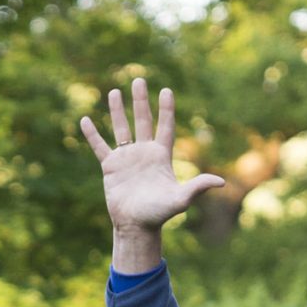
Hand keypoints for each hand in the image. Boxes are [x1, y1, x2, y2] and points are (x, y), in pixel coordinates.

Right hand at [80, 78, 225, 237]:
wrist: (135, 226)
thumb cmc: (159, 214)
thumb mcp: (180, 199)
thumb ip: (197, 187)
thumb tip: (221, 182)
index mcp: (161, 156)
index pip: (165, 127)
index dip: (166, 109)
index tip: (167, 90)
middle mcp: (144, 153)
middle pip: (143, 121)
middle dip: (141, 101)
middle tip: (139, 80)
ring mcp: (126, 159)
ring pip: (121, 129)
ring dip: (118, 111)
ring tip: (115, 91)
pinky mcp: (110, 168)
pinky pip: (99, 147)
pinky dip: (92, 135)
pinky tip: (85, 120)